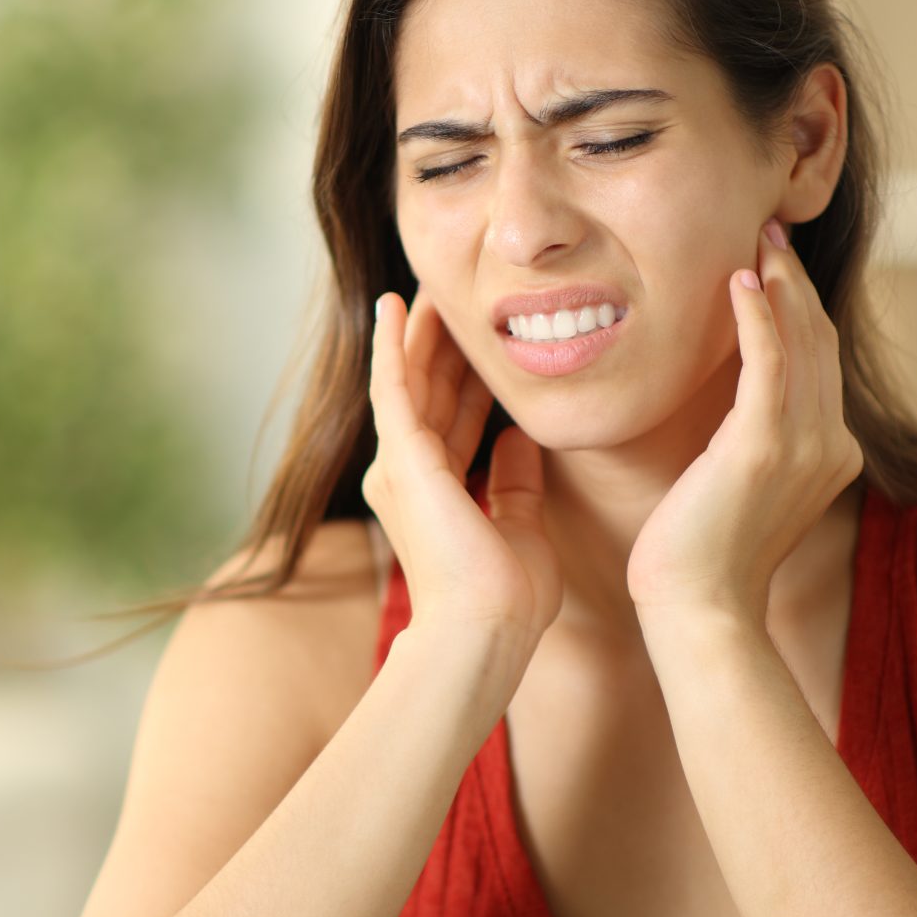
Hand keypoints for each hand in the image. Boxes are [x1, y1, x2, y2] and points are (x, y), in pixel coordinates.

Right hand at [362, 289, 560, 648]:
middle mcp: (409, 474)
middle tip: (456, 293)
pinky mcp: (402, 458)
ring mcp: (402, 465)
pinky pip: (393, 388)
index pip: (456, 418)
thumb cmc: (506, 598)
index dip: (471, 376)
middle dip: (443, 343)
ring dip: (419, 332)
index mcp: (437, 491)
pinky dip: (391, 345)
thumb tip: (520, 440)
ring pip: (412, 380)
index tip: (488, 339)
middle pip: (430, 391)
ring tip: (427, 286)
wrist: (484, 630)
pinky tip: (392, 305)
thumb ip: (516, 484)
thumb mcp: (524, 528)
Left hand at [625, 218, 862, 627]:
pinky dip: (759, 318)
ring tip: (758, 238)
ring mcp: (803, 446)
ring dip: (779, 284)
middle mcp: (830, 444)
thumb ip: (751, 440)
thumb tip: (735, 406)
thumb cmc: (700, 554)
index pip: (819, 359)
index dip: (799, 304)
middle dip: (793, 279)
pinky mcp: (763, 448)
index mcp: (830, 452)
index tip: (771, 258)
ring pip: (801, 342)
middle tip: (768, 227)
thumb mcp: (739, 485)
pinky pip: (770, 365)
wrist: (699, 610)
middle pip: (819, 339)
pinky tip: (741, 281)